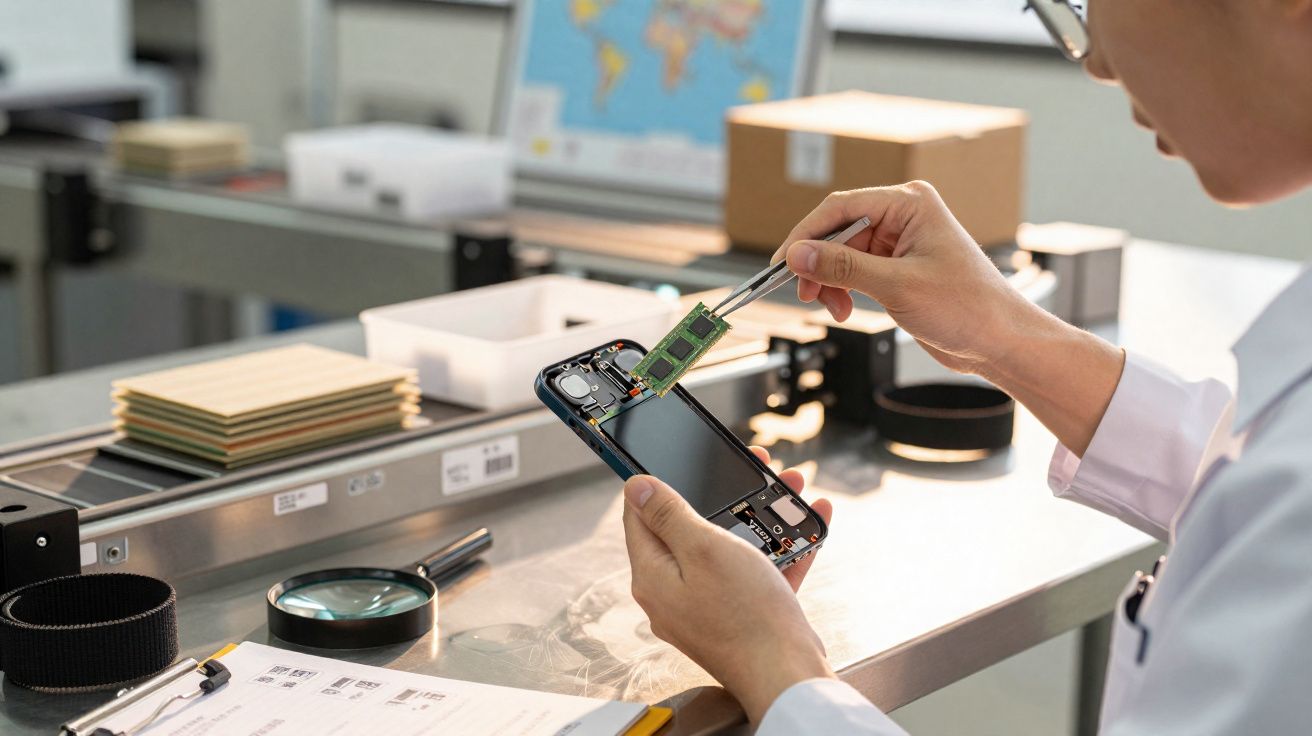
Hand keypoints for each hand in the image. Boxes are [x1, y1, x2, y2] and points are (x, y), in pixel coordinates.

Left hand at [622, 446, 835, 724]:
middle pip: (691, 528)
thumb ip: (668, 514)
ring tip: (790, 491)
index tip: (678, 460)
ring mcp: (706, 606)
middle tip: (754, 471)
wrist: (787, 675)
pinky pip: (754, 573)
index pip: (640, 516)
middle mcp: (673, 592)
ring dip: (760, 517)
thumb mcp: (704, 548)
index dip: (659, 483)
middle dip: (725, 495)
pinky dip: (778, 550)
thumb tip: (635, 487)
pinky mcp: (737, 616)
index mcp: (653, 576)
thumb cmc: (745, 615)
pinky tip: (807, 531)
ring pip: (729, 547)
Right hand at [776, 182, 1125, 456]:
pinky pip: (854, 271)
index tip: (784, 262)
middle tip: (804, 292)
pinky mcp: (897, 269)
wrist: (999, 341)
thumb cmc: (968, 307)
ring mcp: (899, 244)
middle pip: (836, 231)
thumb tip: (799, 253)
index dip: (806, 234)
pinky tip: (845, 309)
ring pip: (841, 254)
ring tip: (836, 309)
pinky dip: (843, 290)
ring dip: (830, 282)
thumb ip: (843, 266)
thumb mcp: (897, 285)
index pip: (840, 207)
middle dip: (818, 264)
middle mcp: (902, 217)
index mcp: (908, 204)